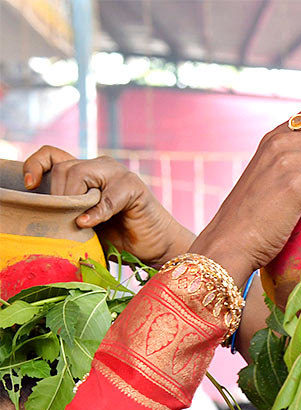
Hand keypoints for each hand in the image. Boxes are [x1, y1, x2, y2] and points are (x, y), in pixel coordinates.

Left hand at [22, 147, 193, 267]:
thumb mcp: (83, 222)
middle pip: (62, 168)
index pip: (51, 156)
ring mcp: (117, 173)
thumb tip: (38, 212)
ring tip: (79, 223)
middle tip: (63, 220)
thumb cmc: (120, 238)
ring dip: (74, 201)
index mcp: (85, 173)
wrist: (156, 247)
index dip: (35, 166)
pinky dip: (95, 213)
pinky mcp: (133, 186)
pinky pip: (105, 197)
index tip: (29, 186)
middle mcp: (99, 167)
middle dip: (57, 196)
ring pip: (78, 173)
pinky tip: (88, 224)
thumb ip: (66, 210)